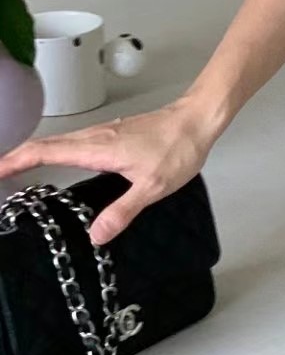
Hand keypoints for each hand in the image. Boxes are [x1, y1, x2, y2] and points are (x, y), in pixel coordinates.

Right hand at [0, 97, 217, 245]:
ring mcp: (104, 133)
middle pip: (45, 145)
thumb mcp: (152, 186)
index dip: (16, 161)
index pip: (45, 152)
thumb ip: (123, 211)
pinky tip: (60, 160)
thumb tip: (96, 234)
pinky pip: (75, 141)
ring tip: (16, 169)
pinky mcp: (113, 134)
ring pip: (60, 141)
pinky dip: (56, 150)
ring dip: (34, 153)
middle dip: (16, 158)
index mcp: (98, 148)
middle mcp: (95, 137)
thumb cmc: (178, 147)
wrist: (197, 120)